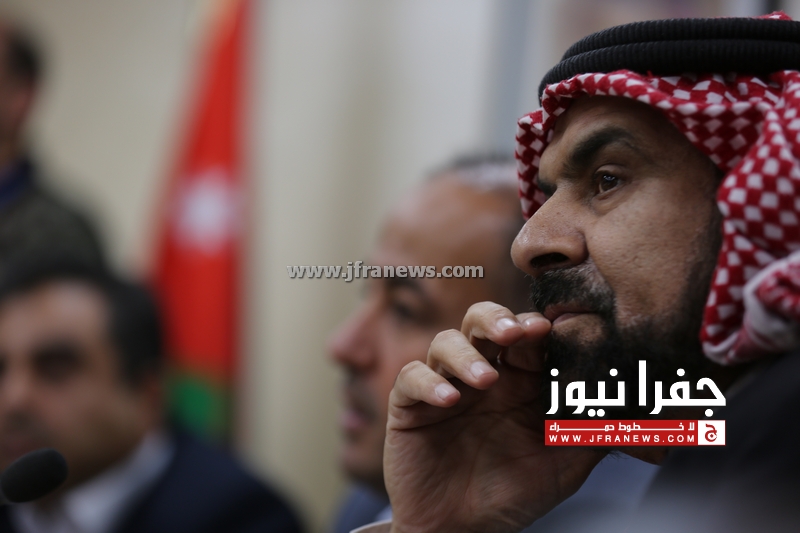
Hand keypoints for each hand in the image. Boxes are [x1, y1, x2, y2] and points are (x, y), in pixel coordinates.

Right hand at [384, 302, 603, 532]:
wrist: (460, 532)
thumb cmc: (513, 494)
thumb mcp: (564, 466)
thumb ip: (598, 435)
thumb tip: (648, 418)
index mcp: (519, 381)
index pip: (526, 336)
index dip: (535, 326)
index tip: (549, 328)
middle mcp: (483, 376)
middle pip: (482, 322)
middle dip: (496, 320)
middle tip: (513, 333)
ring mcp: (446, 387)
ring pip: (446, 342)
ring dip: (465, 354)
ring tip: (485, 380)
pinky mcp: (410, 406)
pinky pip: (412, 378)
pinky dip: (429, 383)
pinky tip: (448, 400)